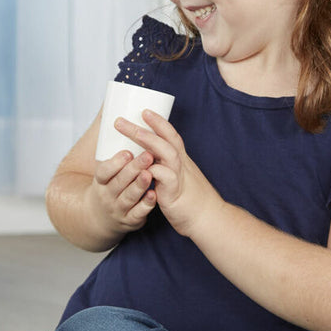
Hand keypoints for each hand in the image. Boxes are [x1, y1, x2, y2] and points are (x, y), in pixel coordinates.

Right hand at [89, 142, 156, 233]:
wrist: (101, 217)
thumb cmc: (109, 185)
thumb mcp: (103, 169)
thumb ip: (109, 142)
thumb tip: (110, 105)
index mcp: (101, 181)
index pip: (103, 172)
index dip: (114, 163)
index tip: (126, 152)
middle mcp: (108, 196)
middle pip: (118, 183)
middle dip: (133, 169)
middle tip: (147, 156)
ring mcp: (119, 209)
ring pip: (129, 197)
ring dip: (140, 185)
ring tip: (151, 173)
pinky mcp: (131, 220)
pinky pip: (138, 213)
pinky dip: (146, 205)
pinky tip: (155, 194)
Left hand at [114, 111, 217, 236]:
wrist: (208, 220)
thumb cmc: (190, 200)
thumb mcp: (178, 179)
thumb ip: (165, 169)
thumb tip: (147, 160)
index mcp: (180, 161)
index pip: (170, 135)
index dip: (158, 122)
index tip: (144, 111)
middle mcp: (181, 165)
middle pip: (165, 139)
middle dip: (145, 127)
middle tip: (122, 120)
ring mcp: (180, 177)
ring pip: (167, 152)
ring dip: (151, 141)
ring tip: (135, 133)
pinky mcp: (176, 192)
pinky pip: (166, 177)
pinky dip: (154, 170)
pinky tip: (142, 167)